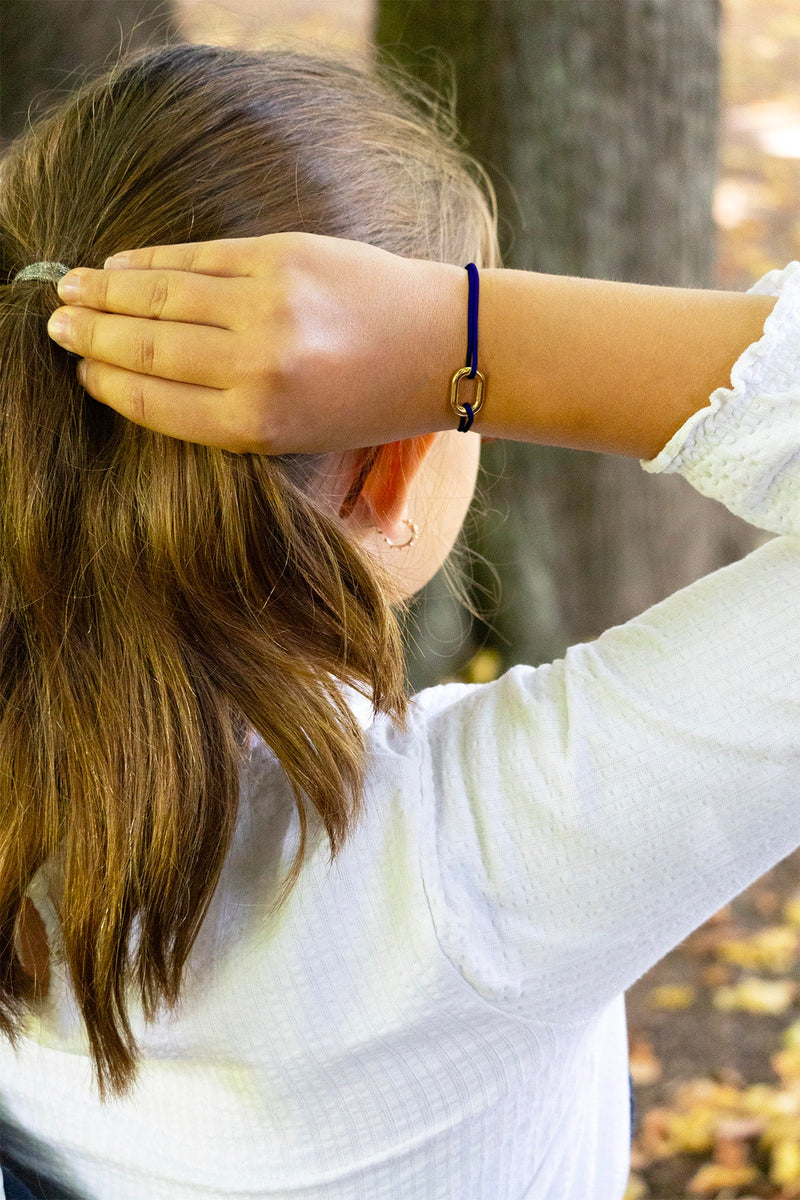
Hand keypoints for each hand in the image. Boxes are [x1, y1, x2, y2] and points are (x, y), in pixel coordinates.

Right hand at [46, 231, 465, 454]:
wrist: (441, 345)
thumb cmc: (369, 402)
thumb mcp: (300, 435)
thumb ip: (226, 420)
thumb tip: (140, 388)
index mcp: (260, 424)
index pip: (157, 404)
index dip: (109, 385)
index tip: (81, 373)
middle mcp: (257, 366)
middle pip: (148, 349)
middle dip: (92, 337)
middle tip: (53, 326)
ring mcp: (269, 305)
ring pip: (162, 297)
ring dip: (107, 292)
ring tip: (70, 290)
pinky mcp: (283, 255)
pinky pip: (199, 258)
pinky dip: (153, 261)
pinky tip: (121, 264)